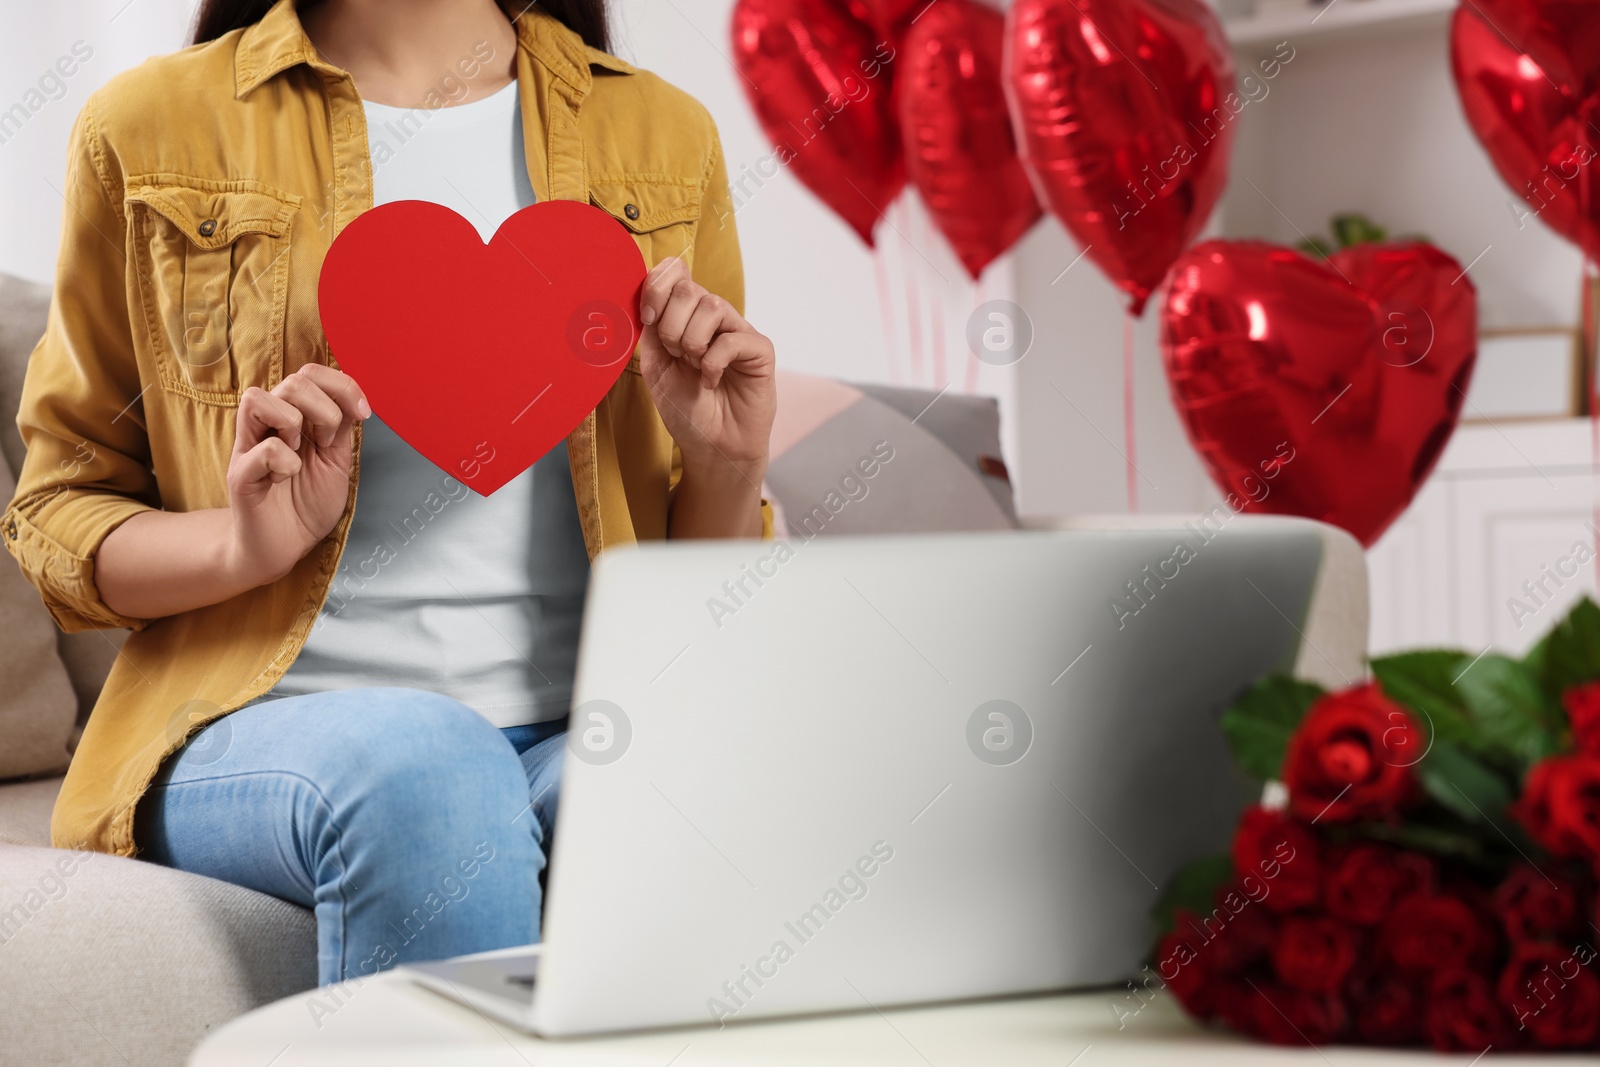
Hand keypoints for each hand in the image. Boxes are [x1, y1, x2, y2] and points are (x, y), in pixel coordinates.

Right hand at [225, 364, 369, 585]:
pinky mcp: (240, 474)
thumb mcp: (336, 459)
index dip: (342, 385)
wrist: (285, 546)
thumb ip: (341, 427)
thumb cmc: (306, 503)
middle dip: (325, 409)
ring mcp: (250, 446)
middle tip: (328, 443)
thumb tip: (355, 396)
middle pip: (293, 381)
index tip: (363, 413)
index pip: (310, 373)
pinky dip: (285, 463)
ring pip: (261, 399)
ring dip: (295, 424)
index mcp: (293, 417)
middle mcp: (268, 424)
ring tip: (301, 452)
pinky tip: (286, 477)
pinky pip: (264, 450)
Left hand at [637, 257, 775, 486]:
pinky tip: (712, 381)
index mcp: (686, 315)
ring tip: (694, 367)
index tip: (647, 319)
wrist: (711, 446)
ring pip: (712, 306)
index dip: (656, 288)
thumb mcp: (655, 366)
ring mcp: (738, 331)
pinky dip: (713, 362)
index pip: (675, 273)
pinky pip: (732, 339)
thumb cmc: (686, 409)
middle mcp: (714, 318)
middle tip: (676, 356)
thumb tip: (648, 296)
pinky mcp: (759, 350)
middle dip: (671, 325)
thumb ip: (651, 329)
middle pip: (689, 288)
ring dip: (692, 342)